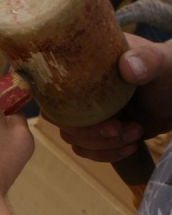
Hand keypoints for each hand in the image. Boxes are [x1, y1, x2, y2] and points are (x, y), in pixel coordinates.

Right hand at [57, 34, 171, 162]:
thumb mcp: (164, 62)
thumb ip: (149, 60)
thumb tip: (127, 66)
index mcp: (86, 67)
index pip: (53, 86)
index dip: (62, 105)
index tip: (92, 113)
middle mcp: (80, 91)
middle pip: (59, 118)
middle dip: (87, 131)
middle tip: (117, 128)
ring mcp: (88, 113)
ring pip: (73, 138)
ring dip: (102, 144)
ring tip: (135, 132)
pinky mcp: (97, 132)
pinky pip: (85, 150)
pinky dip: (106, 155)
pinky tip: (130, 146)